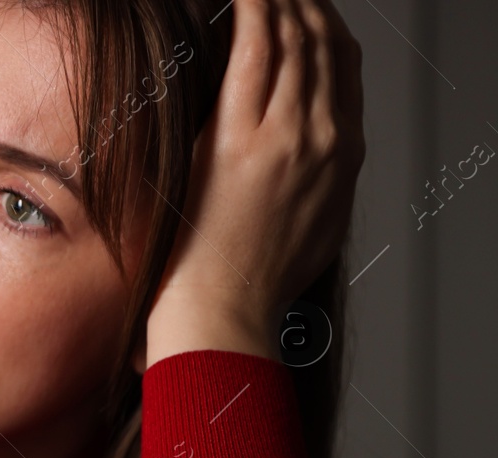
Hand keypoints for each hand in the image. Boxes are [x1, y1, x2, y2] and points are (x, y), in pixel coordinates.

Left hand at [144, 0, 363, 368]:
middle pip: (326, 45)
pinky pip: (255, 51)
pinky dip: (254, 11)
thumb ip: (317, 184)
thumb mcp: (312, 227)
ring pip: (295, 41)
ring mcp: (287, 135)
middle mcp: (326, 138)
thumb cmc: (252, 283)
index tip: (305, 12)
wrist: (226, 312)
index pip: (345, 70)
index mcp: (343, 158)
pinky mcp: (242, 137)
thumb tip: (307, 164)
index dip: (325, 30)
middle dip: (304, 5)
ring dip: (279, 1)